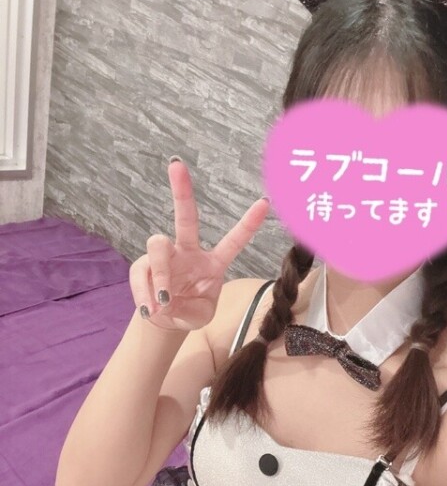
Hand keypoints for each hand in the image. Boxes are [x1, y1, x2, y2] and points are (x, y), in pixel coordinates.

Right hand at [129, 159, 269, 331]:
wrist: (167, 321)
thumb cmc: (190, 311)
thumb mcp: (200, 317)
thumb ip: (190, 310)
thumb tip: (163, 301)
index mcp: (213, 262)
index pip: (233, 241)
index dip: (248, 224)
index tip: (265, 203)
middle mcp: (189, 251)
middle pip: (186, 217)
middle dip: (182, 190)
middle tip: (176, 164)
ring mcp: (165, 256)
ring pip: (158, 246)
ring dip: (161, 275)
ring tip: (163, 302)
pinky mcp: (143, 266)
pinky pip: (141, 274)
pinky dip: (144, 294)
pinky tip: (150, 309)